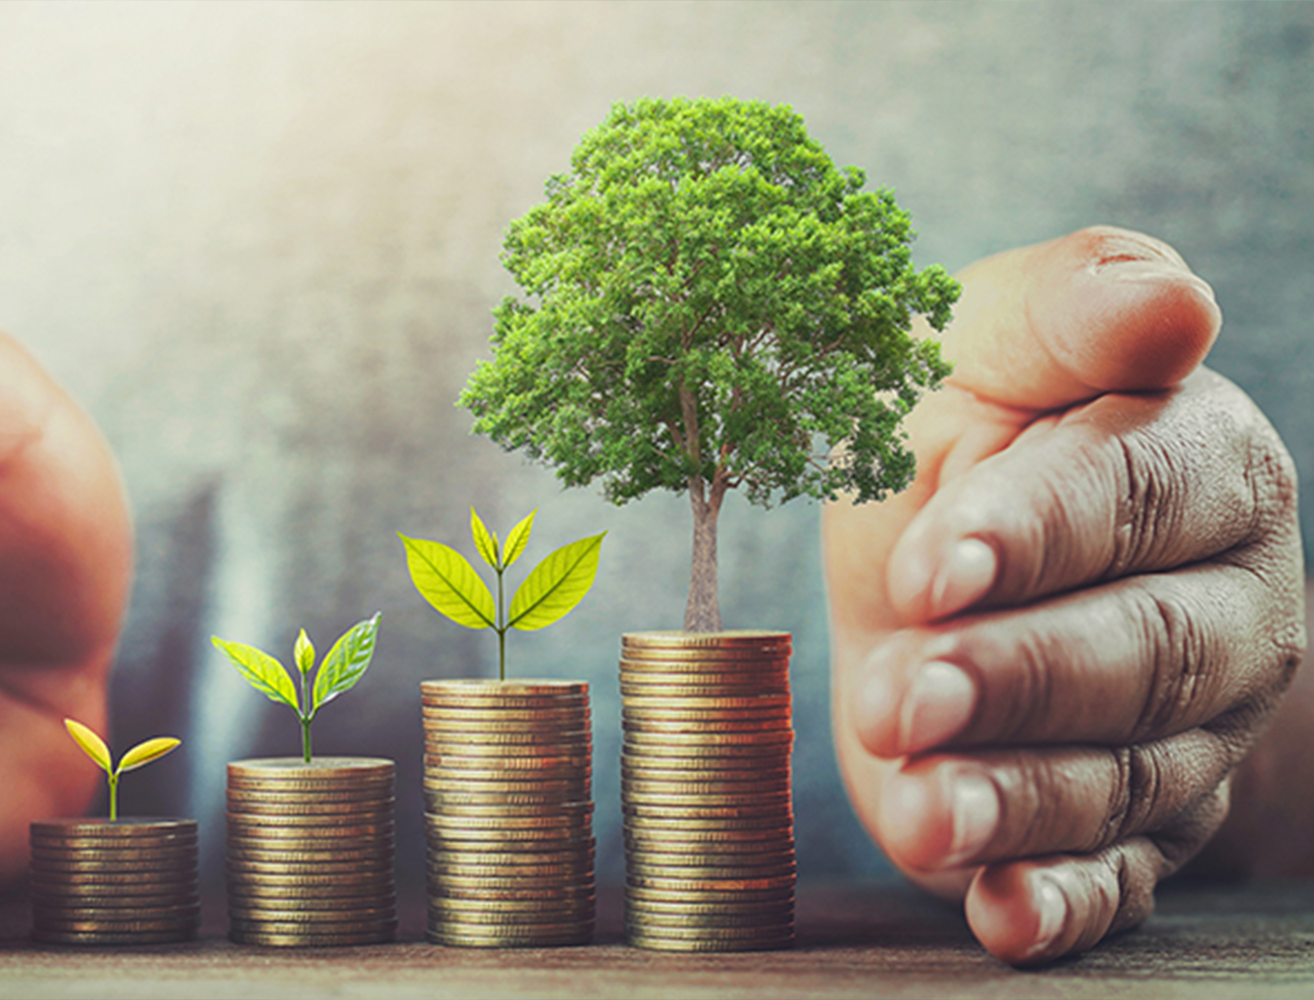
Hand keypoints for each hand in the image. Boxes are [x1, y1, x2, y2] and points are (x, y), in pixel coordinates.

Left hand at [824, 227, 1304, 963]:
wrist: (946, 548)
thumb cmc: (966, 424)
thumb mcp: (984, 338)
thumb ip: (1068, 308)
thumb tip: (1170, 303)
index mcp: (1202, 466)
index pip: (1135, 500)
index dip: (1036, 536)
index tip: (934, 565)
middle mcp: (1220, 608)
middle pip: (1139, 655)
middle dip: (1018, 681)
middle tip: (908, 696)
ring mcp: (1186, 731)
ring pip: (1121, 779)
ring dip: (1018, 803)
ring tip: (926, 813)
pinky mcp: (1126, 827)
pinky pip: (1112, 881)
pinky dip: (1056, 904)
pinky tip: (997, 911)